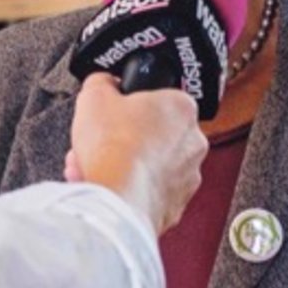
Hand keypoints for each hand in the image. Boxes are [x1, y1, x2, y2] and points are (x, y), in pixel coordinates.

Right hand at [67, 73, 206, 234]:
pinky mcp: (175, 205)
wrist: (116, 199)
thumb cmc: (113, 148)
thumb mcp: (94, 95)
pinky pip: (150, 192)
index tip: (113, 114)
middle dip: (124, 139)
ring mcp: (188, 177)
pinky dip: (130, 190)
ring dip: (124, 166)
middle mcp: (193, 142)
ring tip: (95, 167)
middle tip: (101, 142)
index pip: (158, 99)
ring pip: (151, 166)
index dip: (128, 106)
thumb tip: (104, 82)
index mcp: (182, 107)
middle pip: (153, 134)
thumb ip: (102, 82)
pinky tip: (106, 186)